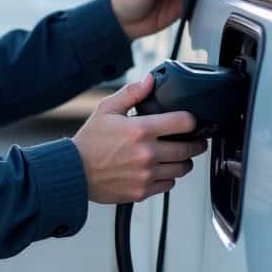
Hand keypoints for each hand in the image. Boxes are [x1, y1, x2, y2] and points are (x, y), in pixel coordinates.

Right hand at [72, 74, 208, 203]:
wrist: (74, 172)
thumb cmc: (89, 141)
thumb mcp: (107, 109)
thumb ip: (132, 93)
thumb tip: (150, 80)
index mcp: (140, 130)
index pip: (183, 122)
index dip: (192, 120)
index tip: (191, 121)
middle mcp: (147, 153)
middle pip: (188, 148)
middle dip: (196, 143)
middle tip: (196, 140)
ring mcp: (146, 174)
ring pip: (182, 169)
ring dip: (185, 161)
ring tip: (179, 155)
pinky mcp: (142, 191)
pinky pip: (169, 184)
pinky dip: (169, 177)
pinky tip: (161, 169)